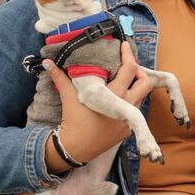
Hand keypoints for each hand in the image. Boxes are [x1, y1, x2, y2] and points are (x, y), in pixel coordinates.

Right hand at [44, 42, 152, 166]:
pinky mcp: (127, 130)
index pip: (129, 70)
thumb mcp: (68, 97)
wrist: (75, 148)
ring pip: (142, 97)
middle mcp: (125, 106)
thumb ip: (60, 78)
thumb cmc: (73, 121)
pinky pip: (135, 111)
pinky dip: (130, 102)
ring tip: (124, 82)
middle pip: (145, 83)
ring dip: (136, 87)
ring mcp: (128, 119)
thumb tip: (48, 63)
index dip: (129, 55)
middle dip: (140, 72)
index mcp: (113, 95)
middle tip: (128, 68)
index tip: (124, 46)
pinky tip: (118, 99)